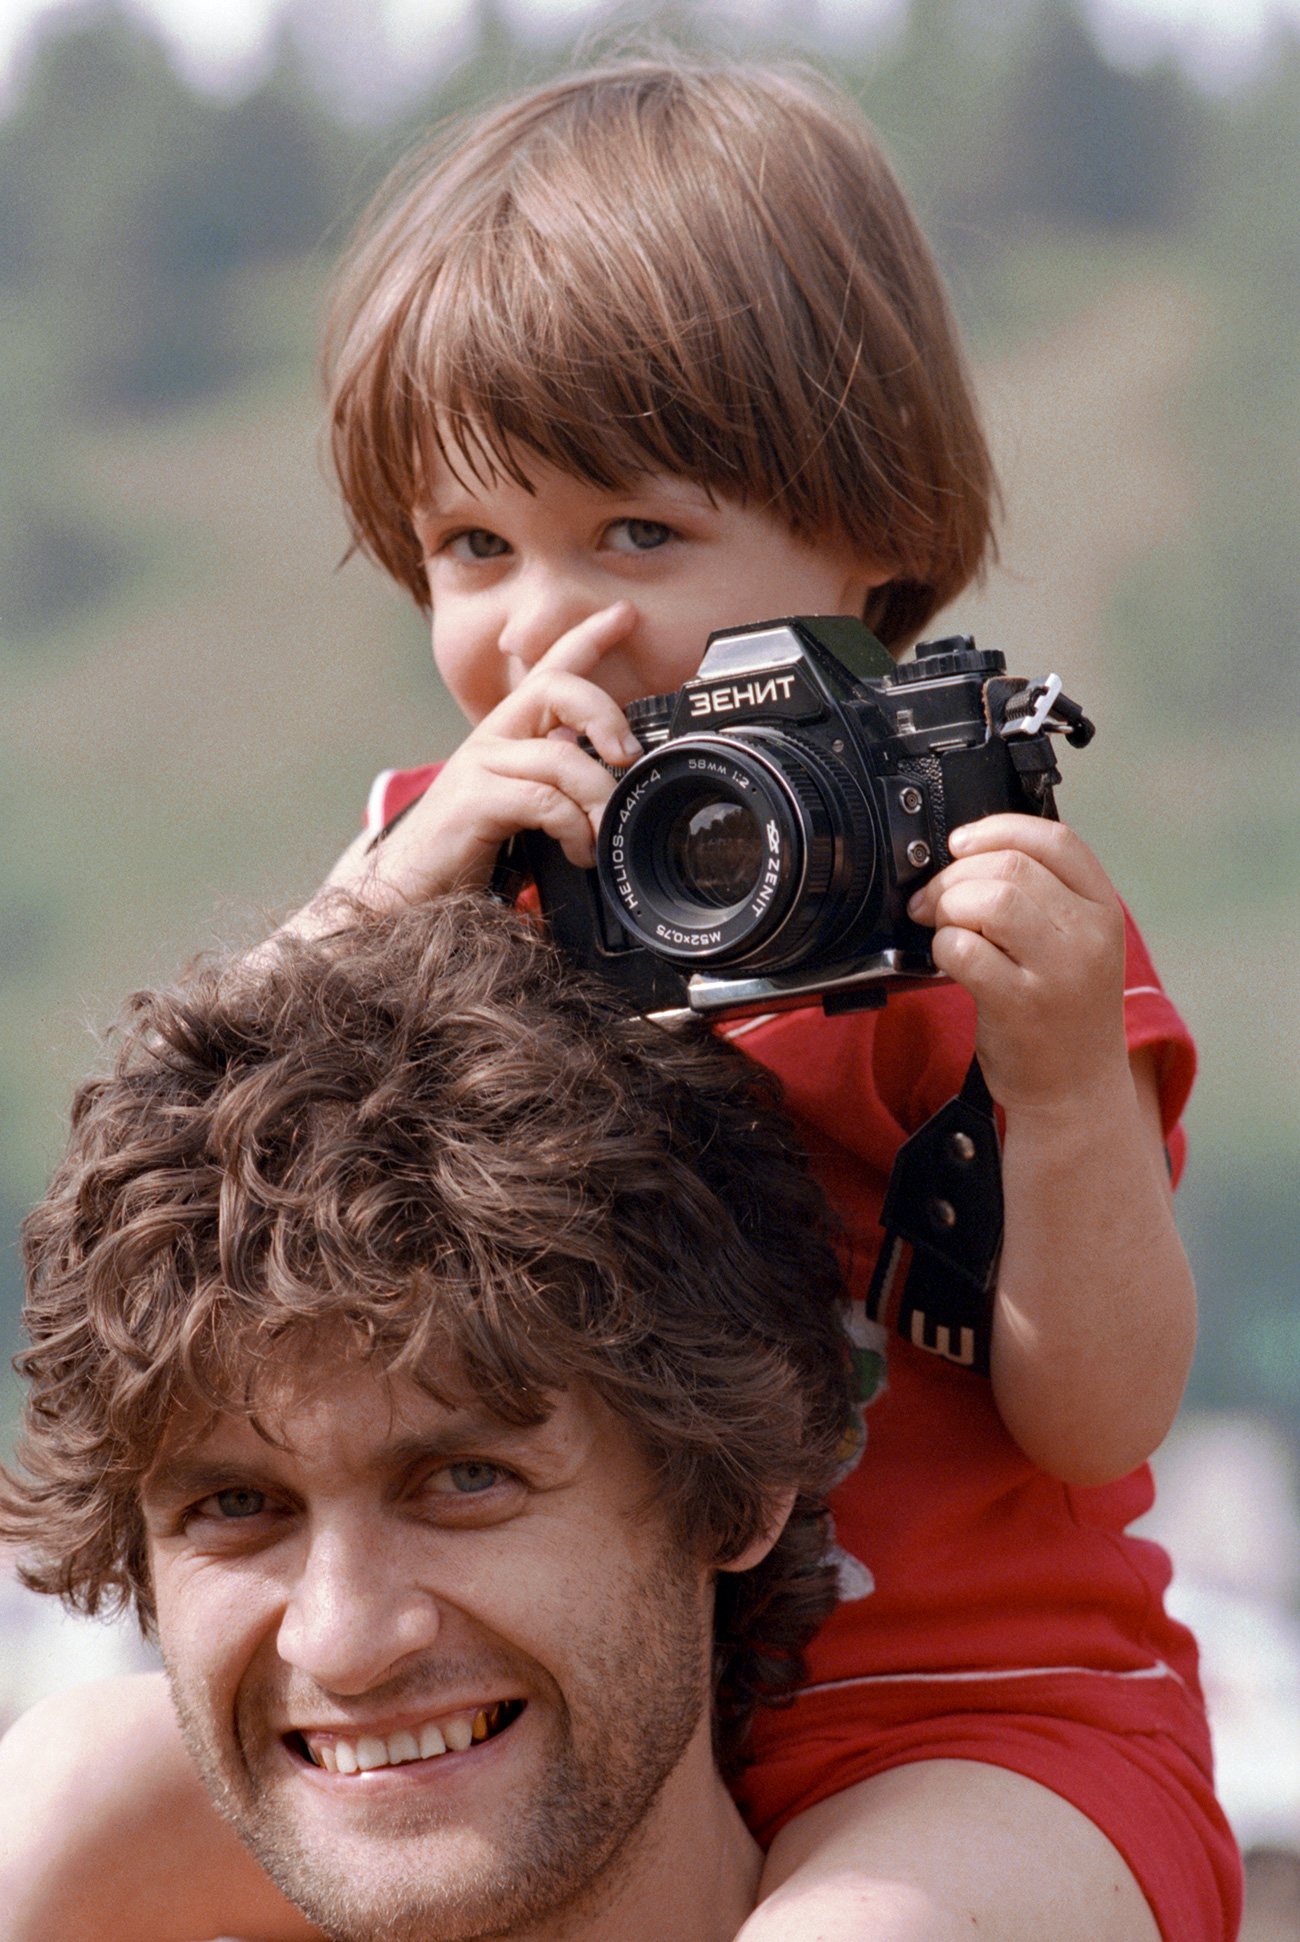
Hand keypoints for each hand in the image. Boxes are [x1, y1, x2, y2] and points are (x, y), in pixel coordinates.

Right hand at [325, 603, 644, 911]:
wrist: (406, 891)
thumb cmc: (465, 854)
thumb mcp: (519, 811)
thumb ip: (555, 789)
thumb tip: (611, 791)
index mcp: (506, 734)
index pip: (549, 668)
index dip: (588, 636)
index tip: (625, 614)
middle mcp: (491, 738)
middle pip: (557, 688)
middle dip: (605, 714)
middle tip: (627, 755)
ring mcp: (479, 765)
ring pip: (562, 757)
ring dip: (597, 800)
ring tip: (600, 835)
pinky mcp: (473, 799)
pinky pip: (545, 800)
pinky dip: (574, 829)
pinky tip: (578, 851)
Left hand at [905, 814, 1128, 1116]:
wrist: (1075, 1090)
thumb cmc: (1063, 1010)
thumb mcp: (1077, 943)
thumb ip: (1043, 895)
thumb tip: (969, 852)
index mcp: (1103, 909)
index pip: (1057, 840)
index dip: (999, 829)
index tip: (961, 842)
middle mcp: (1089, 936)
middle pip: (1012, 867)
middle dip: (957, 874)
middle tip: (934, 898)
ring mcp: (1058, 972)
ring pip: (989, 901)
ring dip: (948, 906)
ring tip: (942, 926)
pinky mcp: (1019, 1006)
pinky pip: (964, 949)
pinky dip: (942, 945)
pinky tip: (947, 959)